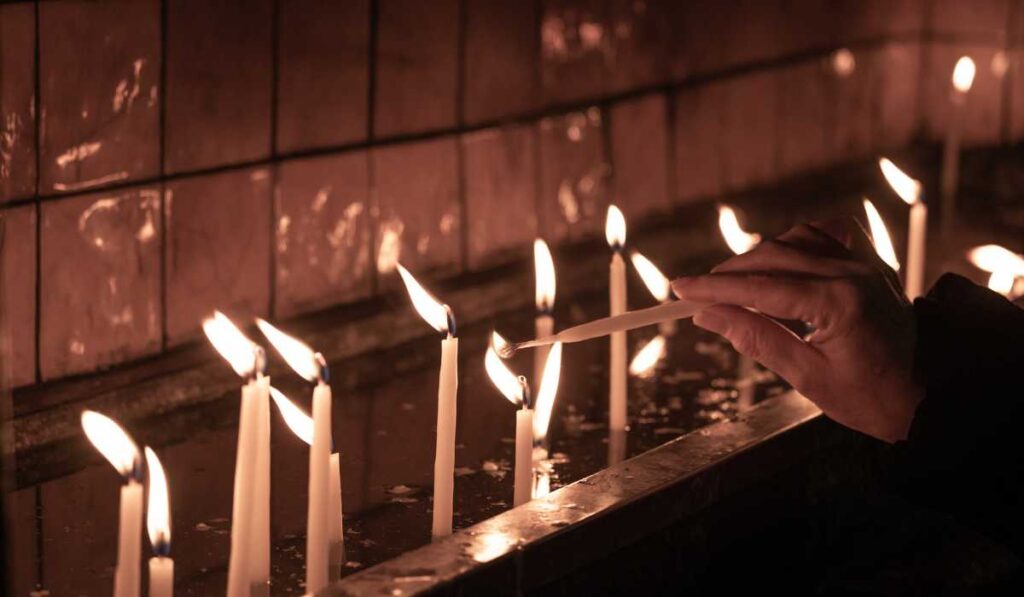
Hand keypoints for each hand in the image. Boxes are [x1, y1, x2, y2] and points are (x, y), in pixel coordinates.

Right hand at [672, 219, 922, 442]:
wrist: (925, 395)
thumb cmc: (868, 397)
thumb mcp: (806, 377)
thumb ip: (756, 338)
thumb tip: (708, 316)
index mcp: (837, 304)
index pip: (759, 287)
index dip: (713, 288)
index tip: (678, 290)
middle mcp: (852, 273)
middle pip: (772, 256)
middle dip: (729, 273)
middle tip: (698, 293)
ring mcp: (864, 264)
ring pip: (796, 239)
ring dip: (760, 256)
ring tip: (735, 283)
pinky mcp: (871, 263)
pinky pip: (829, 232)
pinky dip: (799, 240)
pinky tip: (784, 256)